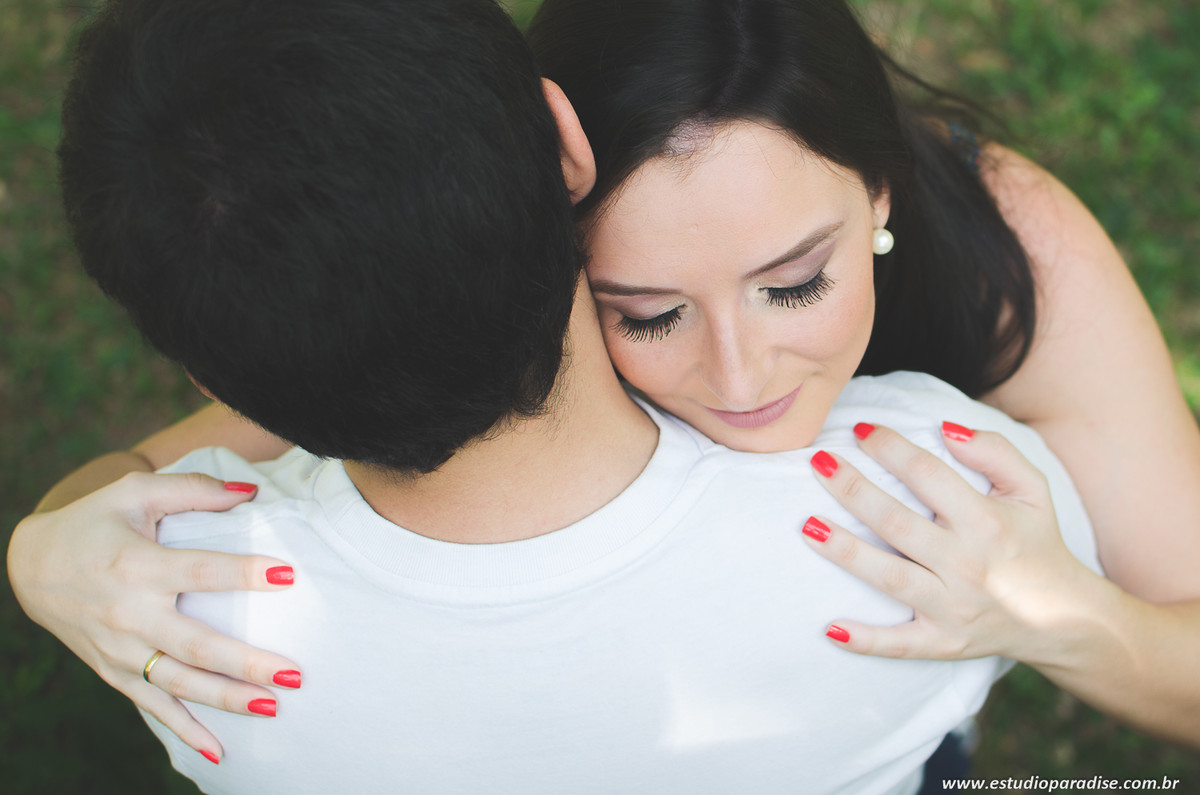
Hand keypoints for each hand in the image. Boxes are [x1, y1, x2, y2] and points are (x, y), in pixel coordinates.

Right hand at [7, 471, 301, 762]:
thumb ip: (195, 491)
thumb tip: (251, 493)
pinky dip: (185, 730)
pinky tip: (218, 750)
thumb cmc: (95, 521)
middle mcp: (129, 613)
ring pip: (180, 684)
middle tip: (293, 673)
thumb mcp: (136, 491)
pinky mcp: (113, 671)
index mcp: (138, 565)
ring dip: (228, 699)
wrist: (31, 565)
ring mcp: (120, 649)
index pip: (200, 572)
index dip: (244, 573)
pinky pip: (153, 706)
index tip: (287, 576)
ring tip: (275, 706)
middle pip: (197, 646)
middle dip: (247, 663)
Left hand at [803, 422, 1094, 662]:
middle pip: (897, 523)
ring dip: (845, 552)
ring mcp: (953, 608)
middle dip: (854, 490)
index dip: (892, 448)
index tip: (860, 429)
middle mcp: (967, 565)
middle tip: (818, 461)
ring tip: (806, 526)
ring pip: (889, 578)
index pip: (928, 476)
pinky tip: (828, 628)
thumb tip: (945, 428)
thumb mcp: (1033, 490)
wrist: (1067, 619)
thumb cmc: (1037, 543)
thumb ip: (995, 452)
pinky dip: (864, 641)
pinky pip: (898, 645)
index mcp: (987, 522)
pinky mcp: (944, 643)